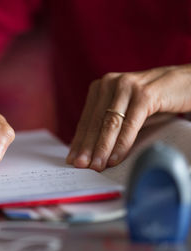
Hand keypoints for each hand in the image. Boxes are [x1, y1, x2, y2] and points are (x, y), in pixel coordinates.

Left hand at [66, 64, 190, 171]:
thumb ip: (110, 124)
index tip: (71, 159)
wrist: (187, 83)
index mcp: (102, 86)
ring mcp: (127, 86)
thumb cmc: (155, 100)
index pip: (87, 119)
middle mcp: (111, 83)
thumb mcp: (127, 110)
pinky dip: (122, 143)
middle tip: (80, 167)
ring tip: (95, 167)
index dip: (78, 141)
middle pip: (95, 122)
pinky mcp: (145, 94)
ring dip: (102, 148)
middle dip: (87, 147)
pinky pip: (130, 124)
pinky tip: (115, 158)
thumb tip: (91, 150)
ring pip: (110, 124)